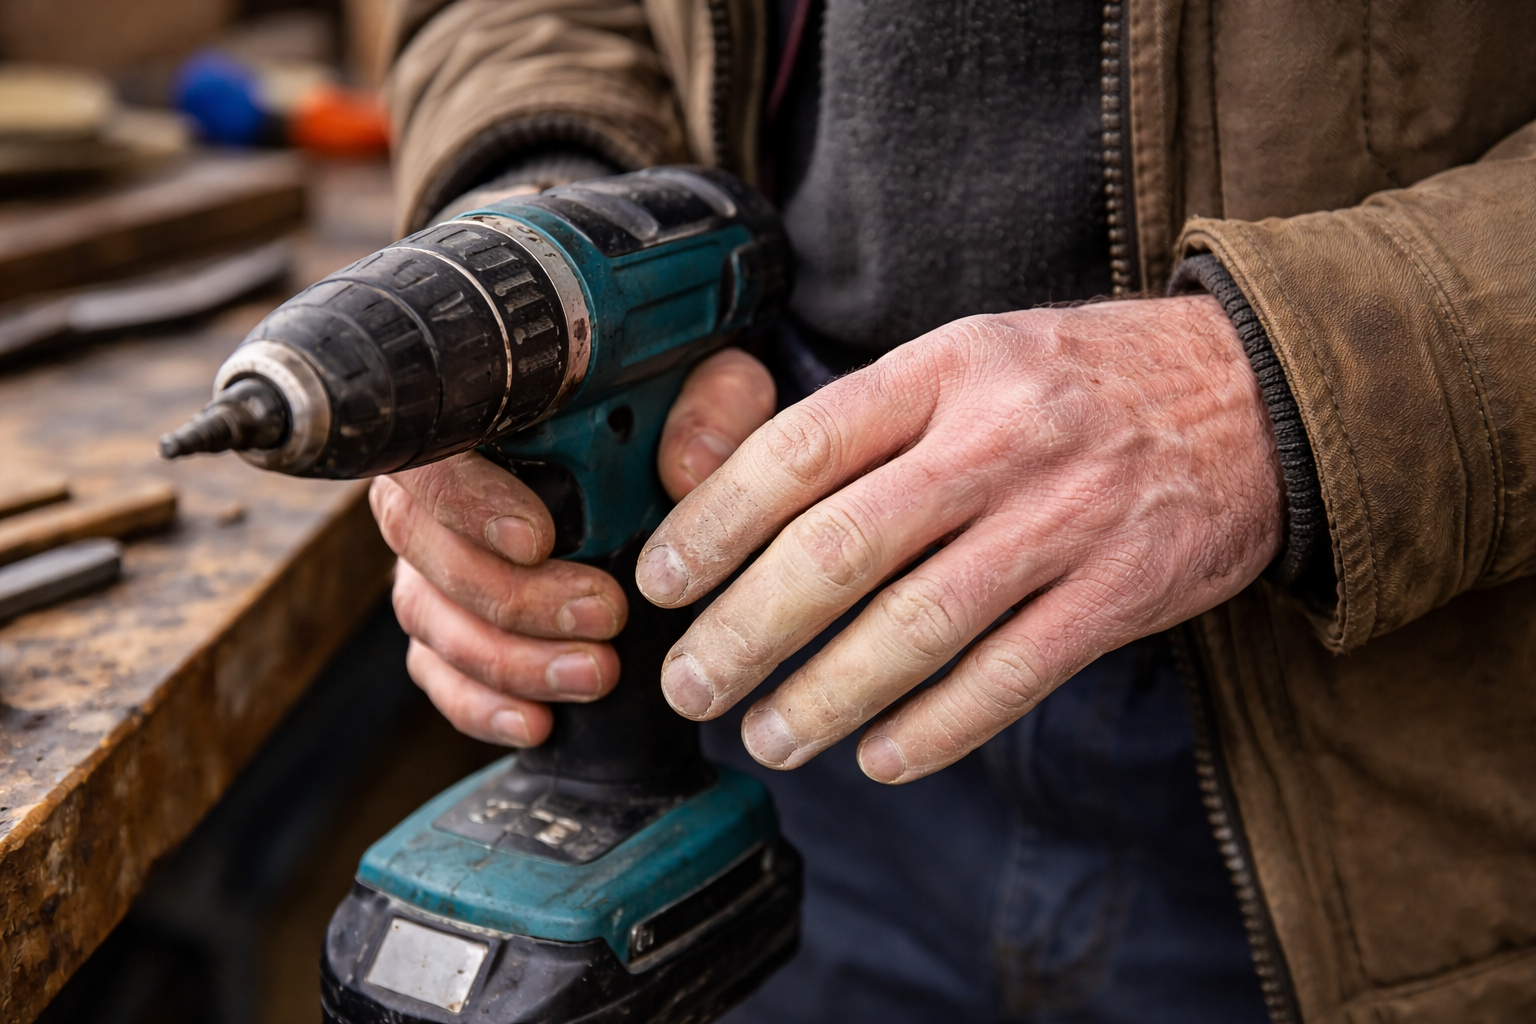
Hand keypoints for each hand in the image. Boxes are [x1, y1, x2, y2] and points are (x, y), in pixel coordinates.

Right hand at [373, 348, 774, 745]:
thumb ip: (709, 408)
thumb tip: (689, 467)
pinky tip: (537, 723)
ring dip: (508, 660)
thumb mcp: (716, 384)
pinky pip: (439, 672)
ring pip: (429, 618)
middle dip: (513, 599)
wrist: (677, 447)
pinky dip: (479, 707)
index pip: (430, 455)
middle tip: (602, 615)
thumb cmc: (683, 404)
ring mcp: (442, 556)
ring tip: (596, 674)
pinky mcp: (455, 620)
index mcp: (482, 414)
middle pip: (423, 550)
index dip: (468, 503)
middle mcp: (443, 485)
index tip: (539, 539)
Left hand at [635, 295, 1284, 782]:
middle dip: (746, 631)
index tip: (661, 582)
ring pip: (917, 626)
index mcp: (942, 370)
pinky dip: (938, 728)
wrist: (1254, 392)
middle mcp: (996, 439)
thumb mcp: (969, 357)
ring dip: (827, 695)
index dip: (714, 523)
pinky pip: (1010, 675)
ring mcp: (1063, 518)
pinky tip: (882, 759)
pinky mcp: (1121, 591)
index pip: (799, 448)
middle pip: (841, 548)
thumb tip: (731, 493)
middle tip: (690, 685)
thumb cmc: (1078, 382)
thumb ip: (869, 421)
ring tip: (769, 736)